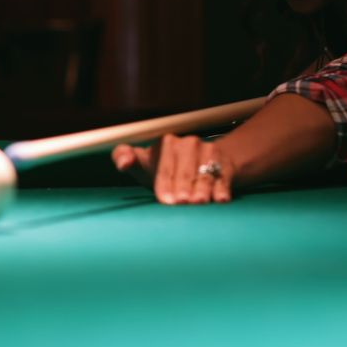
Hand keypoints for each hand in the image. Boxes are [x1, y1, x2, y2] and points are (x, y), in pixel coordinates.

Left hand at [112, 134, 234, 204]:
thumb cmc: (163, 167)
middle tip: (181, 203)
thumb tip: (123, 162)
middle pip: (184, 169)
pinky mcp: (224, 161)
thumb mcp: (142, 162)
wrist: (198, 162)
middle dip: (182, 187)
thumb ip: (123, 157)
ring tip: (199, 202)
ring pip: (204, 172)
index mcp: (164, 144)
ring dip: (202, 188)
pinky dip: (222, 188)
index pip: (163, 165)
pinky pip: (223, 175)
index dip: (164, 182)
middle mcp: (186, 143)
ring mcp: (207, 150)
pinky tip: (221, 199)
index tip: (165, 199)